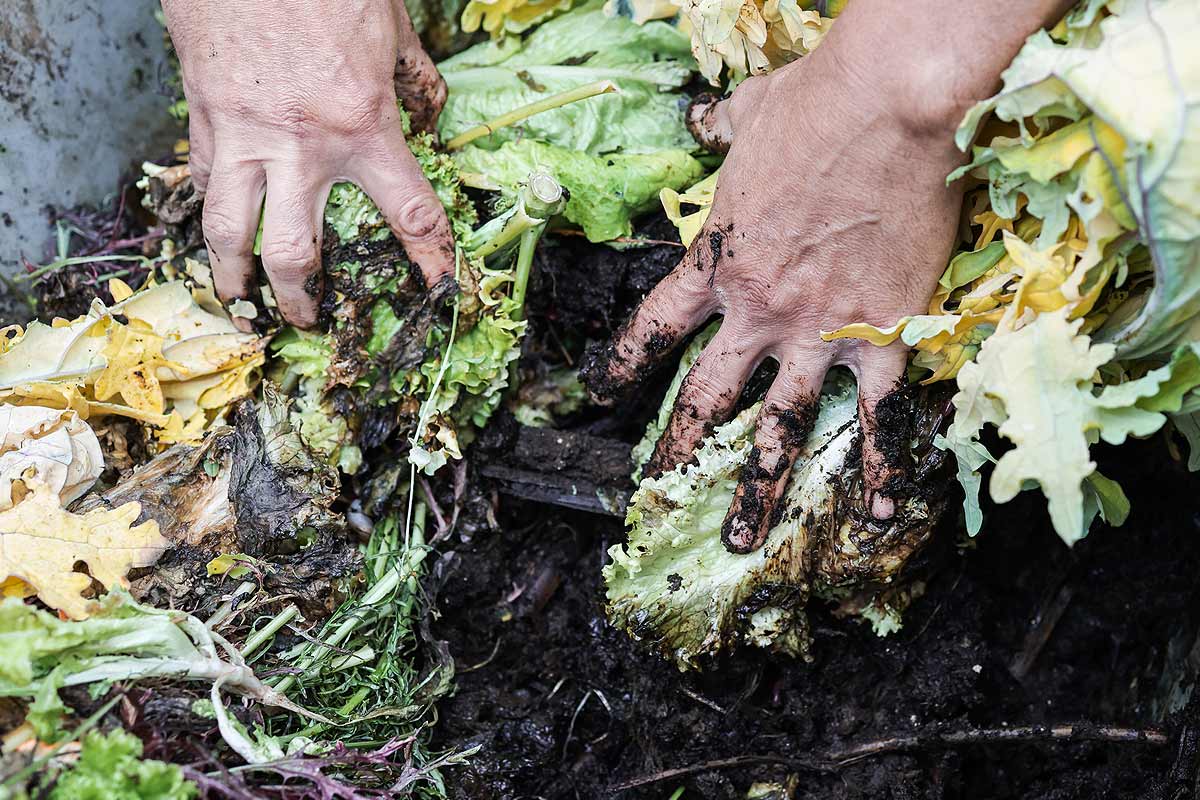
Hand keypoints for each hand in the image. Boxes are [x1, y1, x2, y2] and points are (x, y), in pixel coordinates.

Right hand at [162, 0, 454, 326]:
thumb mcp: (390, 27)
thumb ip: (412, 77)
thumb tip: (430, 108)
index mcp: (362, 125)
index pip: (409, 213)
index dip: (430, 259)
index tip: (439, 289)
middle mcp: (301, 147)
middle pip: (295, 254)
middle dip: (303, 299)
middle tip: (310, 321)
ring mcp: (243, 135)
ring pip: (229, 232)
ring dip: (235, 279)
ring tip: (243, 305)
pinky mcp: (203, 115)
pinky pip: (203, 180)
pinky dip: (211, 207)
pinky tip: (218, 225)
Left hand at [583, 0, 1072, 552]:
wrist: (888, 107)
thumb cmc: (816, 104)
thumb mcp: (750, 113)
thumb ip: (720, 128)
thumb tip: (703, 117)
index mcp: (718, 262)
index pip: (654, 328)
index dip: (624, 363)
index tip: (604, 393)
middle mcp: (759, 312)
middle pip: (705, 398)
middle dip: (678, 452)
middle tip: (658, 494)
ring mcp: (820, 332)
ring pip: (780, 429)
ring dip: (760, 490)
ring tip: (744, 540)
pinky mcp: (885, 336)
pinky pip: (880, 416)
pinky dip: (879, 466)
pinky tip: (874, 511)